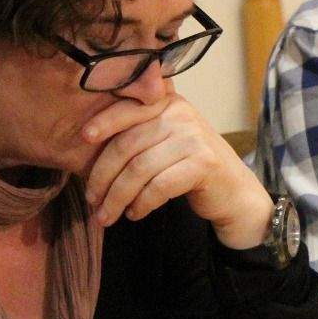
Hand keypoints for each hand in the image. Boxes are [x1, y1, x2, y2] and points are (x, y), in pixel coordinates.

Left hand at [82, 93, 272, 249]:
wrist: (234, 189)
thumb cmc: (190, 166)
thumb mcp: (165, 139)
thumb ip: (138, 130)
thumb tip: (86, 139)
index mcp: (168, 103)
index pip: (128, 109)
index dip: (104, 123)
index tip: (83, 139)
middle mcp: (182, 115)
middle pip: (127, 145)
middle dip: (102, 177)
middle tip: (92, 201)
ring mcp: (194, 138)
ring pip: (139, 169)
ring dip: (117, 197)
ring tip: (107, 215)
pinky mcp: (204, 163)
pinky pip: (159, 186)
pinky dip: (142, 204)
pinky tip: (135, 213)